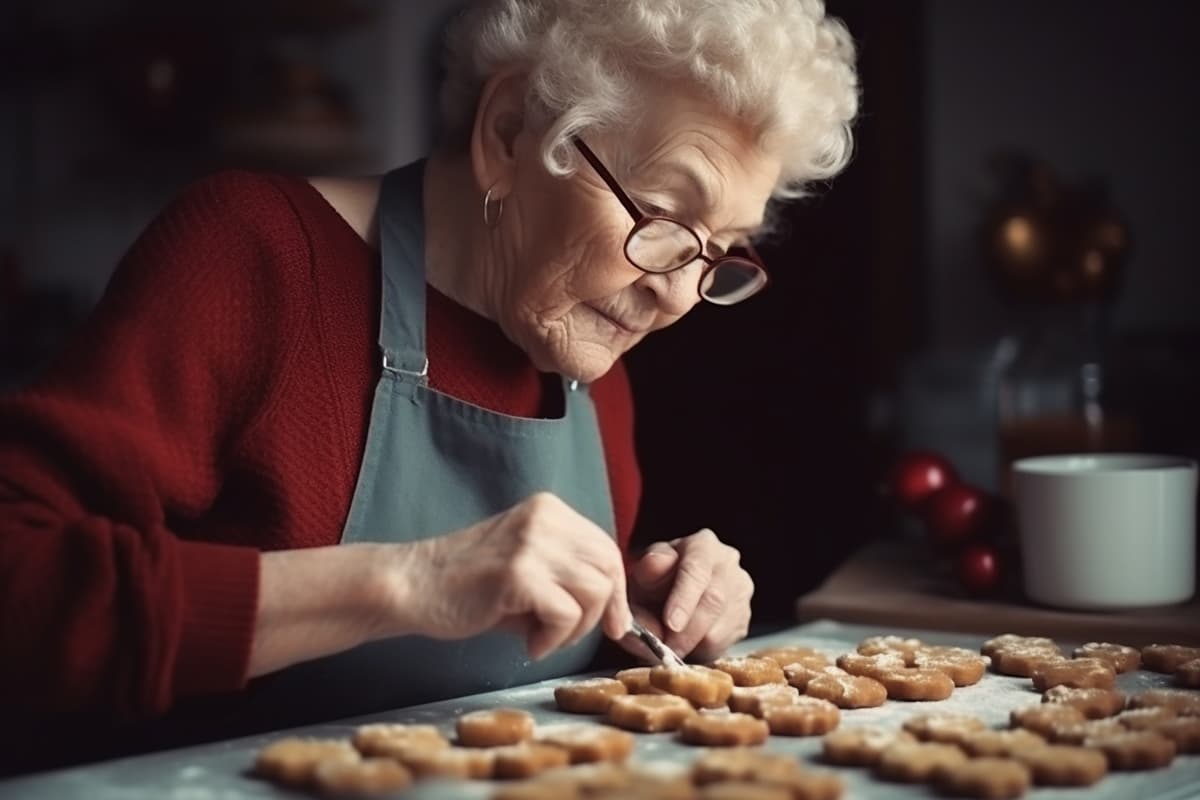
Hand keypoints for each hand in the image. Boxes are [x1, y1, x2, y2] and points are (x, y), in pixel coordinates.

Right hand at [388, 492, 632, 659]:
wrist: (412, 586)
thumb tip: (619, 612)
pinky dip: (553, 640)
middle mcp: (545, 518)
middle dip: (604, 612)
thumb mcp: (528, 566)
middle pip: (609, 568)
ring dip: (575, 629)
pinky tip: (527, 643)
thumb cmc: (469, 586)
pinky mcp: (518, 574)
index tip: (613, 622)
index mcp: (550, 511)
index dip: (616, 591)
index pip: (607, 549)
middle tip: (571, 635)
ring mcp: (532, 543)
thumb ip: (569, 577)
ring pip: (595, 592)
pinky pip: (566, 614)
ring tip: (541, 636)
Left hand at [621, 529, 752, 660]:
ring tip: (671, 645)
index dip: (684, 599)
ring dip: (692, 644)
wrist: (669, 593)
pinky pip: (726, 644)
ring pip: (721, 628)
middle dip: (687, 631)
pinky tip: (687, 644)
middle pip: (714, 601)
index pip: (697, 570)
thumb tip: (654, 567)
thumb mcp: (644, 571)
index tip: (670, 623)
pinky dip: (702, 651)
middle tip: (666, 648)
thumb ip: (647, 570)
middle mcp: (729, 564)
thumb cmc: (656, 580)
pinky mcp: (744, 619)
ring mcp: (741, 591)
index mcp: (703, 545)